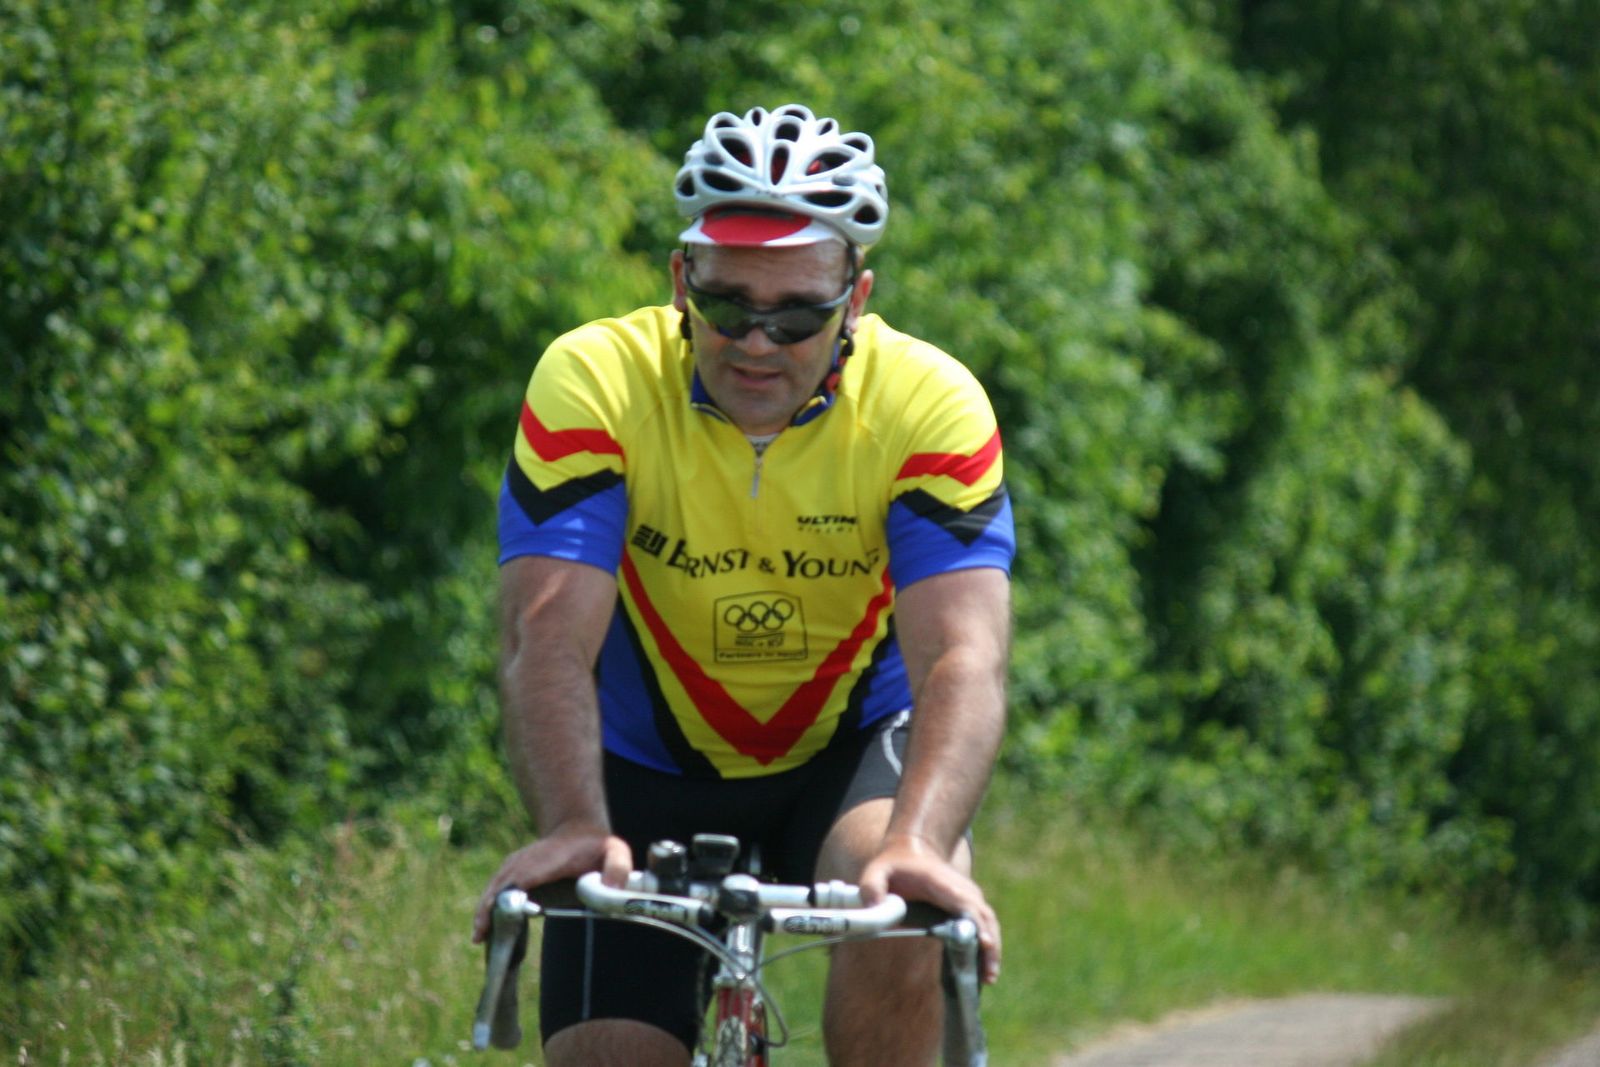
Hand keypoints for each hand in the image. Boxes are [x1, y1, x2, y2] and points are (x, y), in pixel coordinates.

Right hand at [471, 823, 632, 942]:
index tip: (502, 913)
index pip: (526, 874)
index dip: (512, 893)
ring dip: (484, 911)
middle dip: (490, 908)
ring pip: (494, 887)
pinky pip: (494, 890)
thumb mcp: (615, 851)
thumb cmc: (597, 845)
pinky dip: (486, 908)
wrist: (577, 828)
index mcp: (550, 858)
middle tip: (481, 936)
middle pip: (502, 883)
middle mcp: (527, 859)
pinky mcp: (511, 872)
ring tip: (478, 938)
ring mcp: (516, 864)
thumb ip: (618, 867)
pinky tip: (483, 930)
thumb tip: (611, 888)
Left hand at [855, 833, 1001, 983]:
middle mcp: (960, 888)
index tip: (983, 943)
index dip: (975, 923)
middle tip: (988, 976)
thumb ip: (871, 887)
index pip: (964, 903)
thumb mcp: (876, 870)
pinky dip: (988, 942)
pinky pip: (984, 923)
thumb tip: (873, 907)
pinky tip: (984, 967)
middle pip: (983, 916)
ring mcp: (968, 894)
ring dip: (992, 947)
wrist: (912, 848)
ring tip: (988, 977)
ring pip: (988, 921)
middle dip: (989, 944)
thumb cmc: (893, 864)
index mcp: (940, 882)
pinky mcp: (969, 903)